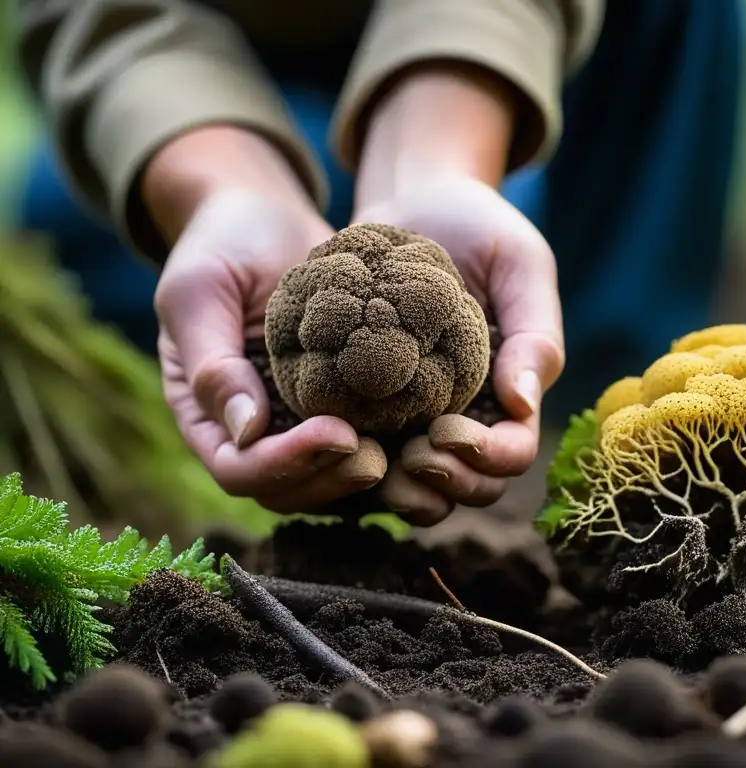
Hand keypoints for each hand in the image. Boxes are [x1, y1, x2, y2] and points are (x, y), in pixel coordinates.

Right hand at [149, 128, 387, 511]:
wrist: (268, 217)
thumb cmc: (224, 243)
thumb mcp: (201, 291)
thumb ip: (212, 362)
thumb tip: (245, 432)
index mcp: (206, 413)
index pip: (239, 468)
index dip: (285, 463)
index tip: (337, 432)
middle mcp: (252, 430)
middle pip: (287, 489)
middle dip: (331, 480)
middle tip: (379, 457)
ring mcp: (296, 421)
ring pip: (327, 479)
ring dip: (361, 477)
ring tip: (403, 452)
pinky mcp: (339, 404)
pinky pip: (360, 444)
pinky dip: (387, 448)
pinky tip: (421, 431)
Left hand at [352, 176, 564, 522]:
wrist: (413, 199)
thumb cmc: (477, 226)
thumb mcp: (521, 264)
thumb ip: (535, 332)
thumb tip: (522, 403)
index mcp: (511, 389)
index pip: (514, 450)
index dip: (488, 457)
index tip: (446, 428)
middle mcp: (469, 412)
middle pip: (473, 484)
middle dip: (449, 483)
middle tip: (412, 452)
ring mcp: (419, 414)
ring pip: (424, 488)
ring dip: (407, 493)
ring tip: (377, 463)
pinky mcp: (371, 404)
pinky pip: (370, 457)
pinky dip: (358, 466)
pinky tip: (337, 444)